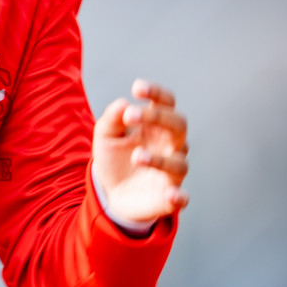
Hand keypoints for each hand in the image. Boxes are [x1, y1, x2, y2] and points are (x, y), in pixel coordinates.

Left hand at [92, 79, 189, 224]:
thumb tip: (123, 104)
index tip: (137, 88)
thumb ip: (112, 118)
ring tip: (135, 156)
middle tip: (131, 116)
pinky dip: (179, 196)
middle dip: (158, 117)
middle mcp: (170, 146)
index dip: (156, 93)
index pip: (166, 103)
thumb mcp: (105, 136)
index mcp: (156, 126)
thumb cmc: (114, 157)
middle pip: (179, 126)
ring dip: (159, 159)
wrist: (109, 193)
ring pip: (179, 163)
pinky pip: (181, 197)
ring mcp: (171, 172)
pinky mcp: (168, 198)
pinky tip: (171, 194)